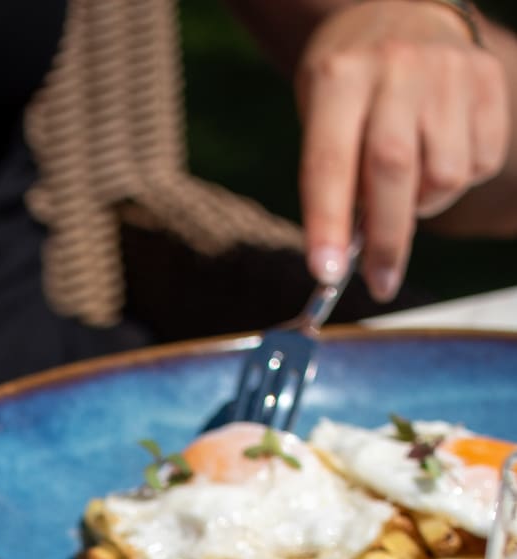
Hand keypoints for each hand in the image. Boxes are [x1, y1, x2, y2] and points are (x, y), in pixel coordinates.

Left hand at [297, 1, 509, 299]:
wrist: (403, 11)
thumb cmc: (351, 84)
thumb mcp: (321, 114)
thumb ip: (336, 177)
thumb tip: (348, 253)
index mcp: (339, 76)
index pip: (329, 162)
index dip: (327, 223)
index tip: (326, 274)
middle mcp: (396, 67)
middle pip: (394, 170)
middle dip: (386, 240)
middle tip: (379, 281)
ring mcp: (447, 69)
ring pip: (445, 174)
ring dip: (425, 203)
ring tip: (409, 183)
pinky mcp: (487, 78)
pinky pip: (481, 161)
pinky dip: (459, 179)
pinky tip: (440, 153)